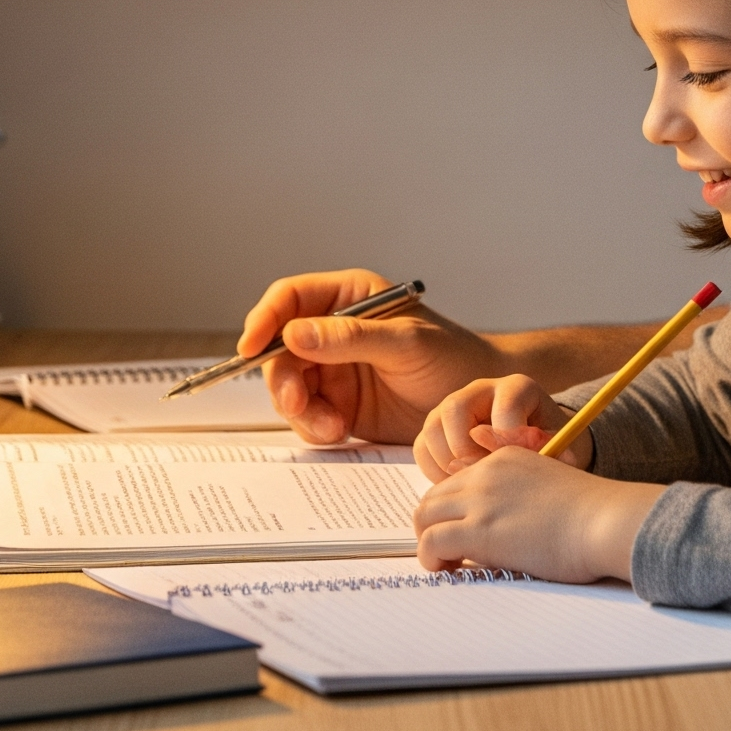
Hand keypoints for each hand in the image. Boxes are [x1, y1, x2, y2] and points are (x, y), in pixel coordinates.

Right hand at [241, 270, 511, 443]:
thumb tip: (294, 334)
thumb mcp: (406, 343)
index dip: (264, 320)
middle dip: (282, 378)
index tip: (250, 347)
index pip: (290, 299)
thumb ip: (350, 338)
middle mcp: (334, 332)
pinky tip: (339, 433)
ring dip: (300, 409)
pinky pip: (307, 416)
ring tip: (332, 426)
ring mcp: (334, 370)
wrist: (480, 409)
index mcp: (349, 298)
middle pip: (279, 349)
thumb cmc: (454, 359)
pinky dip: (314, 427)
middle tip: (297, 402)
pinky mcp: (340, 406)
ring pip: (289, 386)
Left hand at [412, 445, 660, 583]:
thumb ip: (521, 498)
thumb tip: (504, 531)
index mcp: (504, 459)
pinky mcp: (479, 531)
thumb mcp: (550, 489)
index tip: (461, 534)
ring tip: (447, 564)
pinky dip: (430, 558)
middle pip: (433, 496)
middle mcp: (486, 474)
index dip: (452, 511)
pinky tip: (447, 570)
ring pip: (424, 516)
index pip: (457, 481)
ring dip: (428, 543)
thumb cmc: (592, 516)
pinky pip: (430, 542)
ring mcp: (480, 500)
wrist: (606, 521)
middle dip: (433, 526)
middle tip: (449, 553)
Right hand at [414, 374, 583, 481]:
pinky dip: (434, 470)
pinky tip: (457, 486)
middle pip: (456, 407)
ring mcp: (455, 407)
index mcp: (517, 388)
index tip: (517, 465)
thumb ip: (545, 453)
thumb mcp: (559, 447)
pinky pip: (422, 446)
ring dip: (448, 462)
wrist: (540, 447)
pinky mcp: (438, 428)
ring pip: (433, 426)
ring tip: (470, 484)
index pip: (506, 406)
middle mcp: (481, 390)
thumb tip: (520, 465)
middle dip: (467, 449)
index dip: (510, 440)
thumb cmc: (550, 447)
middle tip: (483, 475)